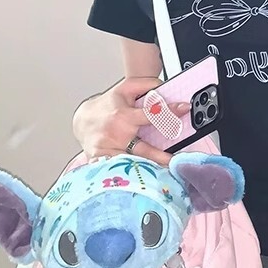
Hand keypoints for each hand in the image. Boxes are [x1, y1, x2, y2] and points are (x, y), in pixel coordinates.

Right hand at [73, 76, 189, 168]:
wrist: (83, 120)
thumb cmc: (108, 105)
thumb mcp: (125, 88)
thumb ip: (146, 83)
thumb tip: (164, 86)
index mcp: (124, 115)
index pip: (151, 114)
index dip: (169, 111)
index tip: (184, 109)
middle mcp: (117, 134)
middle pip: (143, 148)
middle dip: (160, 157)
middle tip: (176, 162)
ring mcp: (109, 150)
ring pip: (132, 164)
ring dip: (147, 172)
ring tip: (164, 179)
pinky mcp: (102, 161)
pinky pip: (118, 171)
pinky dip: (129, 178)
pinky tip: (141, 184)